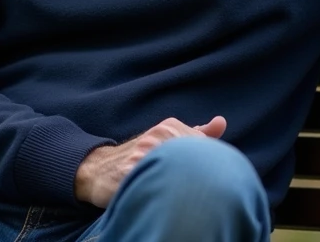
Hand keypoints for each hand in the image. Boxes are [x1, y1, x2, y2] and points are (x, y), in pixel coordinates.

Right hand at [73, 116, 226, 207]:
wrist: (97, 169)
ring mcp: (142, 154)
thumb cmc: (137, 156)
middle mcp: (156, 137)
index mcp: (169, 127)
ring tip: (177, 192)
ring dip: (181, 185)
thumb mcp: (166, 138)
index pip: (204, 147)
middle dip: (196, 174)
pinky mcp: (129, 173)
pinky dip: (163, 192)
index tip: (198, 174)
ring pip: (177, 171)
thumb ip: (196, 133)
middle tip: (190, 186)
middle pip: (193, 159)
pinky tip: (164, 196)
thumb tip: (222, 122)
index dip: (205, 164)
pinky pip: (154, 184)